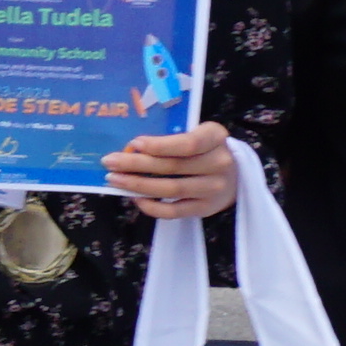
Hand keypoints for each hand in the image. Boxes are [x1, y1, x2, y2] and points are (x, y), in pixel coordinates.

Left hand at [105, 120, 240, 223]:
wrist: (235, 175)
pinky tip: (135, 197)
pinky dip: (151, 206)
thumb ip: (171, 138)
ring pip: (171, 189)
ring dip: (138, 185)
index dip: (159, 145)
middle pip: (173, 166)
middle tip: (110, 162)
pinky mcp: (206, 208)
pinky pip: (174, 211)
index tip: (134, 144)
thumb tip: (130, 148)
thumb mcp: (196, 134)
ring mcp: (214, 188)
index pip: (188, 143)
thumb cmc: (205, 150)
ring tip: (115, 179)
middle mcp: (219, 163)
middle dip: (136, 164)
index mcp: (216, 137)